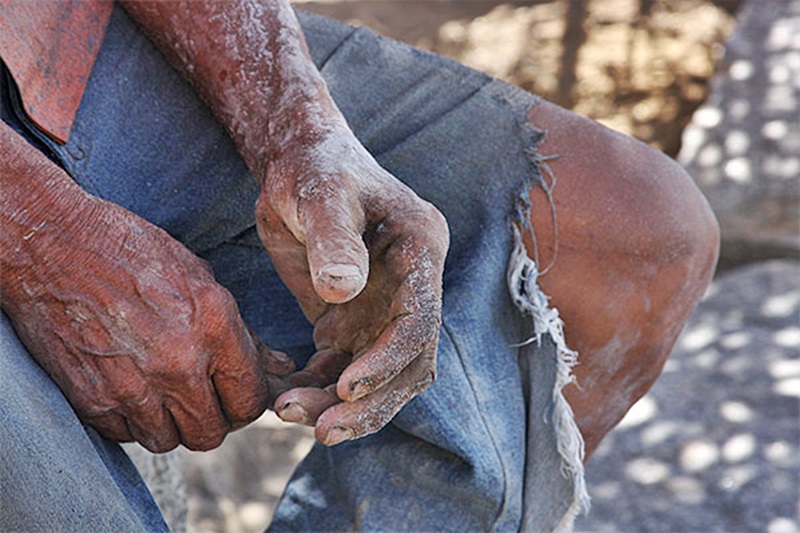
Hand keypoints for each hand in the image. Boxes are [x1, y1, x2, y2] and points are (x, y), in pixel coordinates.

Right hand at [3, 190, 293, 452]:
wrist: (52, 244)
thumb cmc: (133, 252)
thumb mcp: (201, 279)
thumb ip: (244, 334)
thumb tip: (281, 367)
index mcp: (215, 326)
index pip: (250, 399)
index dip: (247, 403)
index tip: (236, 396)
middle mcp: (179, 362)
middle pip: (211, 432)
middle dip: (211, 419)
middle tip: (201, 399)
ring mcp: (133, 385)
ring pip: (168, 441)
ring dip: (169, 423)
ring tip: (162, 391)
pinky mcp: (93, 399)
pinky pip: (125, 435)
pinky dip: (131, 420)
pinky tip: (128, 386)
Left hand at [256, 129, 449, 444]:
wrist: (298, 163)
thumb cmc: (315, 168)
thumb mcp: (322, 195)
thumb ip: (334, 240)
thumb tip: (341, 292)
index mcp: (421, 250)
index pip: (420, 322)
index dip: (388, 361)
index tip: (347, 387)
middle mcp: (412, 286)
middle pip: (407, 363)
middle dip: (369, 402)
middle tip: (322, 430)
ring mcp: (384, 307)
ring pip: (376, 375)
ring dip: (340, 403)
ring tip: (288, 413)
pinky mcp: (354, 319)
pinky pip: (343, 367)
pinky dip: (319, 388)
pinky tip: (288, 394)